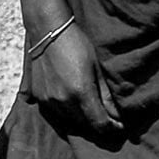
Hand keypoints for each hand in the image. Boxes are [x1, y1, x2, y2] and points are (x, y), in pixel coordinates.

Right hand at [22, 22, 122, 139]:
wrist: (48, 30)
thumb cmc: (77, 45)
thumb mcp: (97, 68)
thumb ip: (106, 95)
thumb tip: (117, 115)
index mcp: (80, 93)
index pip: (99, 124)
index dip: (112, 128)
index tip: (120, 126)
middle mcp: (63, 101)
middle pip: (85, 126)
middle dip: (98, 125)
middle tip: (109, 119)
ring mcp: (48, 100)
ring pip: (69, 122)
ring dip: (82, 121)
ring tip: (92, 112)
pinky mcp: (39, 97)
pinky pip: (56, 114)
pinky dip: (67, 113)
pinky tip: (74, 104)